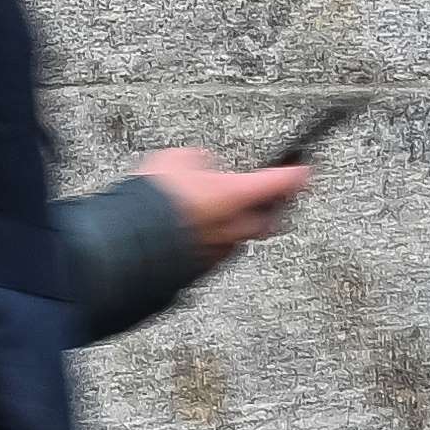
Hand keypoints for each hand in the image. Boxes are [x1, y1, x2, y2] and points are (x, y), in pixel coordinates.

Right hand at [140, 143, 309, 270]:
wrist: (126, 242)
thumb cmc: (151, 201)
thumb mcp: (174, 161)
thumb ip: (197, 162)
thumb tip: (201, 164)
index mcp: (237, 195)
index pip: (281, 182)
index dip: (296, 174)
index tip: (303, 170)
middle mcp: (237, 226)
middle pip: (270, 219)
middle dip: (271, 208)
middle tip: (265, 197)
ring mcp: (220, 250)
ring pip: (242, 236)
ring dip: (237, 224)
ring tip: (217, 212)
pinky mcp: (201, 268)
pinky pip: (218, 250)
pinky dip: (213, 239)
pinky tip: (194, 231)